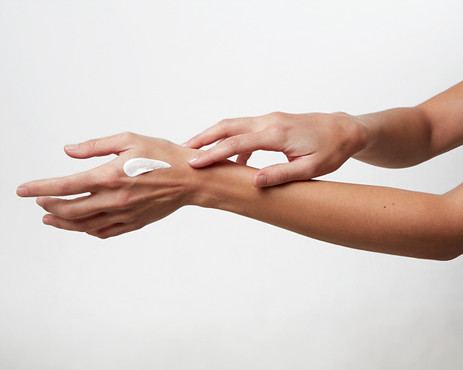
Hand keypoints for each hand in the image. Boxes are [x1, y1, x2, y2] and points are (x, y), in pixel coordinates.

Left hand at [16, 132, 198, 238]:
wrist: (192, 179)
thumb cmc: (164, 156)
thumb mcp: (130, 140)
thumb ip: (95, 146)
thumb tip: (67, 150)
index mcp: (111, 176)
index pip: (65, 186)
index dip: (39, 188)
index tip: (22, 190)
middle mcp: (114, 199)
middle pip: (70, 210)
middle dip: (49, 206)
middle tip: (38, 201)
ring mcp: (124, 214)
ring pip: (84, 225)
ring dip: (62, 223)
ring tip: (49, 219)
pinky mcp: (134, 222)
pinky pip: (105, 232)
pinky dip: (87, 231)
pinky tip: (81, 227)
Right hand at [185, 111, 366, 186]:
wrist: (345, 129)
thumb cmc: (331, 150)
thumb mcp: (311, 168)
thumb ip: (282, 174)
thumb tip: (254, 181)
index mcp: (277, 134)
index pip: (237, 143)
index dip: (213, 153)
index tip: (194, 162)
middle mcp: (269, 121)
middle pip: (228, 126)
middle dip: (204, 137)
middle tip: (183, 149)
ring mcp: (270, 119)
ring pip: (234, 125)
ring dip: (214, 136)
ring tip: (198, 152)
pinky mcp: (272, 122)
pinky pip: (245, 129)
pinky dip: (232, 141)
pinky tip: (231, 160)